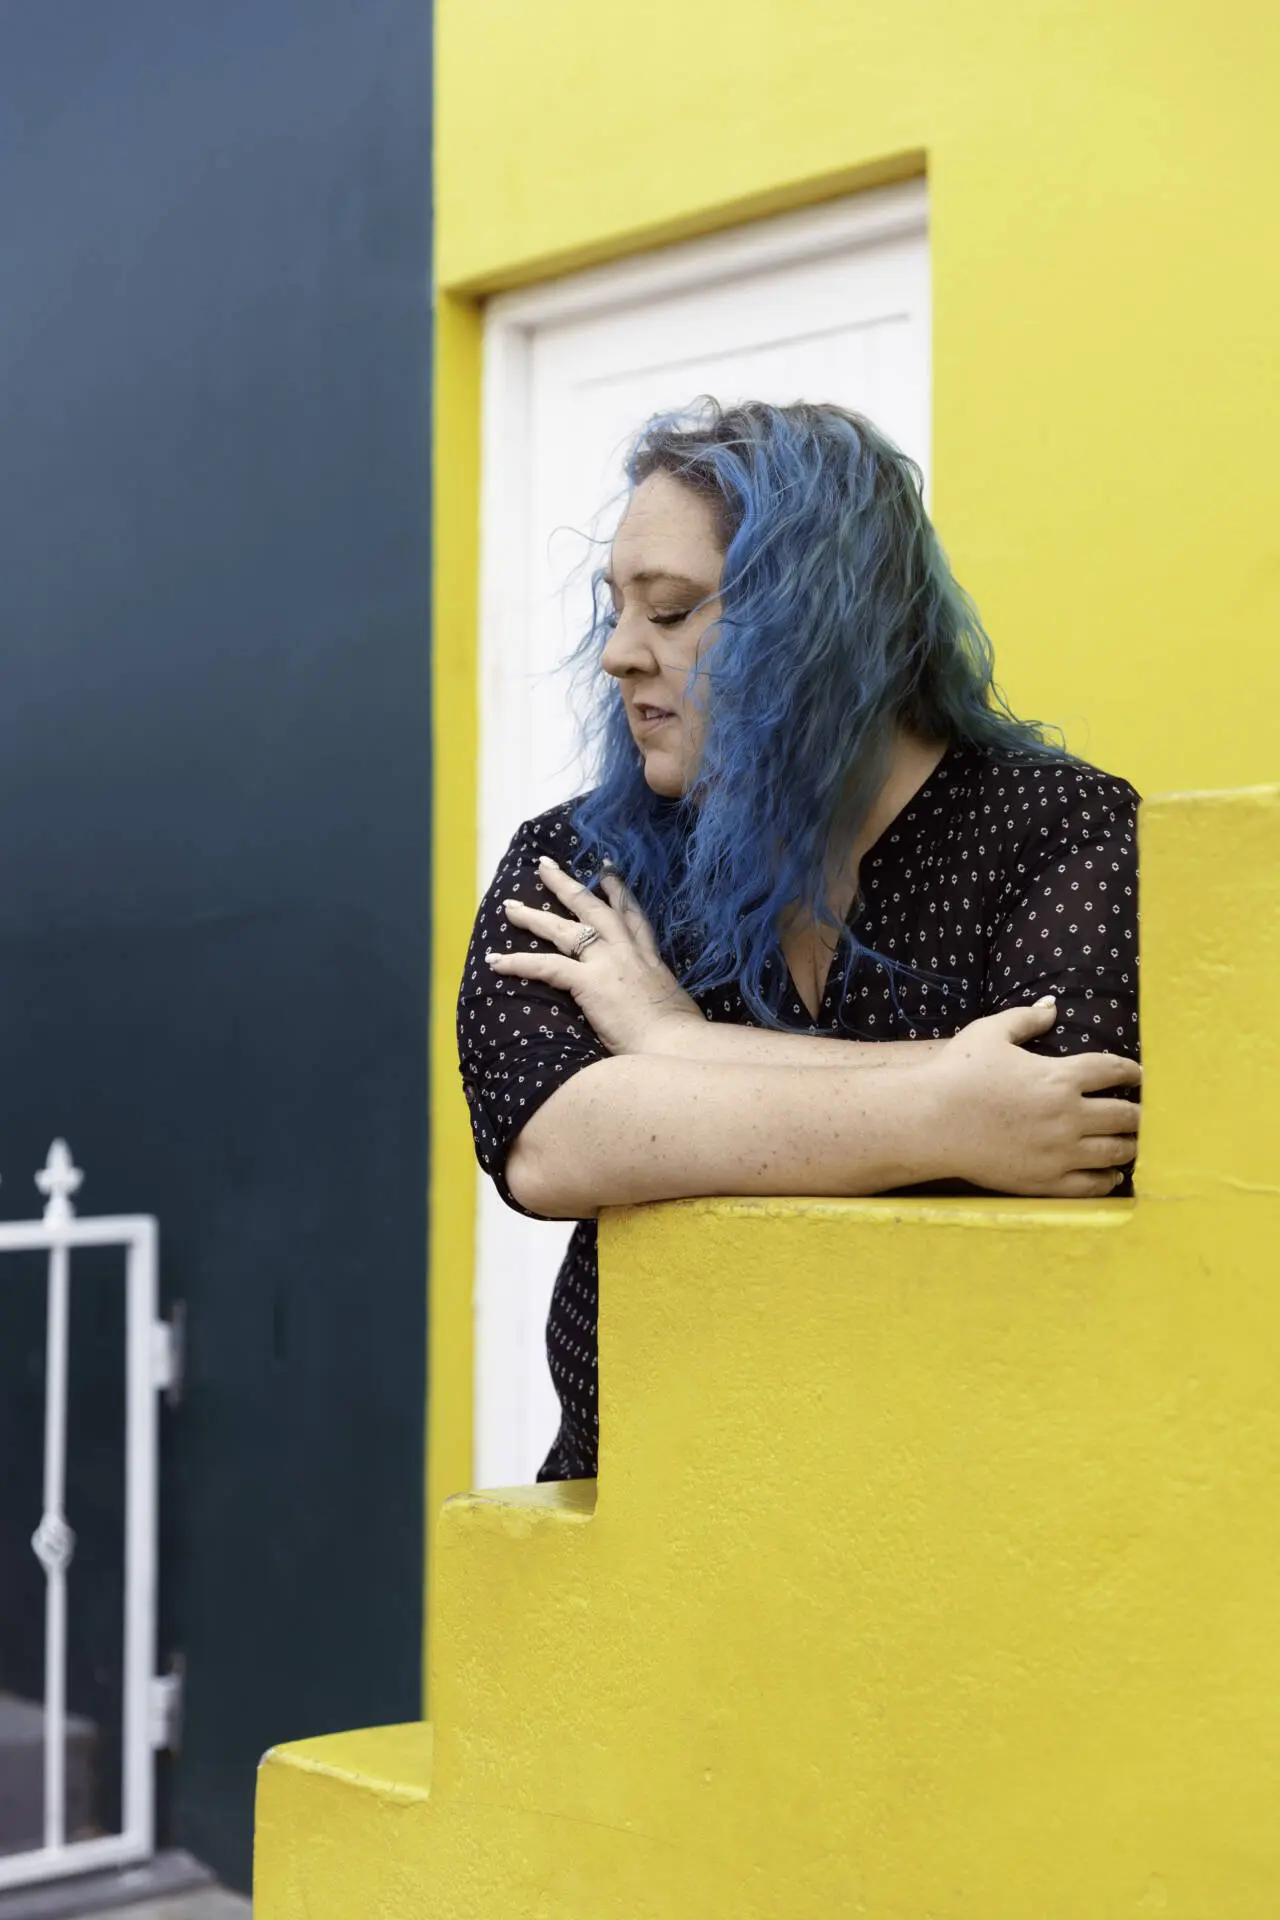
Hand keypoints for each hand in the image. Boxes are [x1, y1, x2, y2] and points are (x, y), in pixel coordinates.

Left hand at [486, 856, 703, 1055]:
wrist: (678, 1045)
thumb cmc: (679, 1035)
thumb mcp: (673, 1003)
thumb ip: (656, 995)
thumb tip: (653, 1006)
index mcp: (650, 958)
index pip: (632, 916)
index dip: (618, 891)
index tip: (606, 870)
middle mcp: (628, 952)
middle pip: (593, 909)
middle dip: (567, 885)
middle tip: (545, 866)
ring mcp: (607, 964)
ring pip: (563, 930)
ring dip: (533, 917)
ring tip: (509, 906)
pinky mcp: (589, 983)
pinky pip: (545, 966)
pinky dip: (517, 963)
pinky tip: (495, 961)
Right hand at [927, 997, 1141, 1197]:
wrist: (929, 1122)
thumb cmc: (957, 1073)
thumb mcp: (990, 1033)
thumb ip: (1026, 1019)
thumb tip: (1052, 1008)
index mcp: (1060, 1076)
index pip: (1113, 1071)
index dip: (1131, 1071)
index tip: (1139, 1075)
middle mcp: (1068, 1115)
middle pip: (1125, 1115)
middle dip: (1140, 1112)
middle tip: (1145, 1112)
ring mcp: (1059, 1152)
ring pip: (1115, 1151)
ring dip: (1131, 1145)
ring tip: (1134, 1143)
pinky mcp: (1045, 1180)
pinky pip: (1091, 1184)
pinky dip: (1107, 1179)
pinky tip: (1111, 1174)